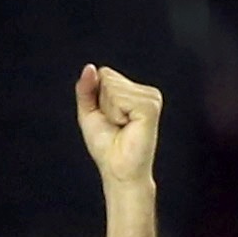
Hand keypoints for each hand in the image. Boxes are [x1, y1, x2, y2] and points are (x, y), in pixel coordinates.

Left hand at [76, 65, 162, 186]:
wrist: (118, 170)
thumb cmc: (106, 146)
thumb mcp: (89, 113)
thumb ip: (86, 89)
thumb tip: (89, 67)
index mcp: (134, 90)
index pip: (104, 74)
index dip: (97, 97)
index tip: (107, 118)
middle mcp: (146, 91)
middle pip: (107, 78)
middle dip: (102, 103)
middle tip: (115, 125)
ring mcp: (151, 97)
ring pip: (112, 87)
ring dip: (109, 111)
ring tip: (122, 127)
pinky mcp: (150, 106)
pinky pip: (119, 98)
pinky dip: (115, 114)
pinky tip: (127, 126)